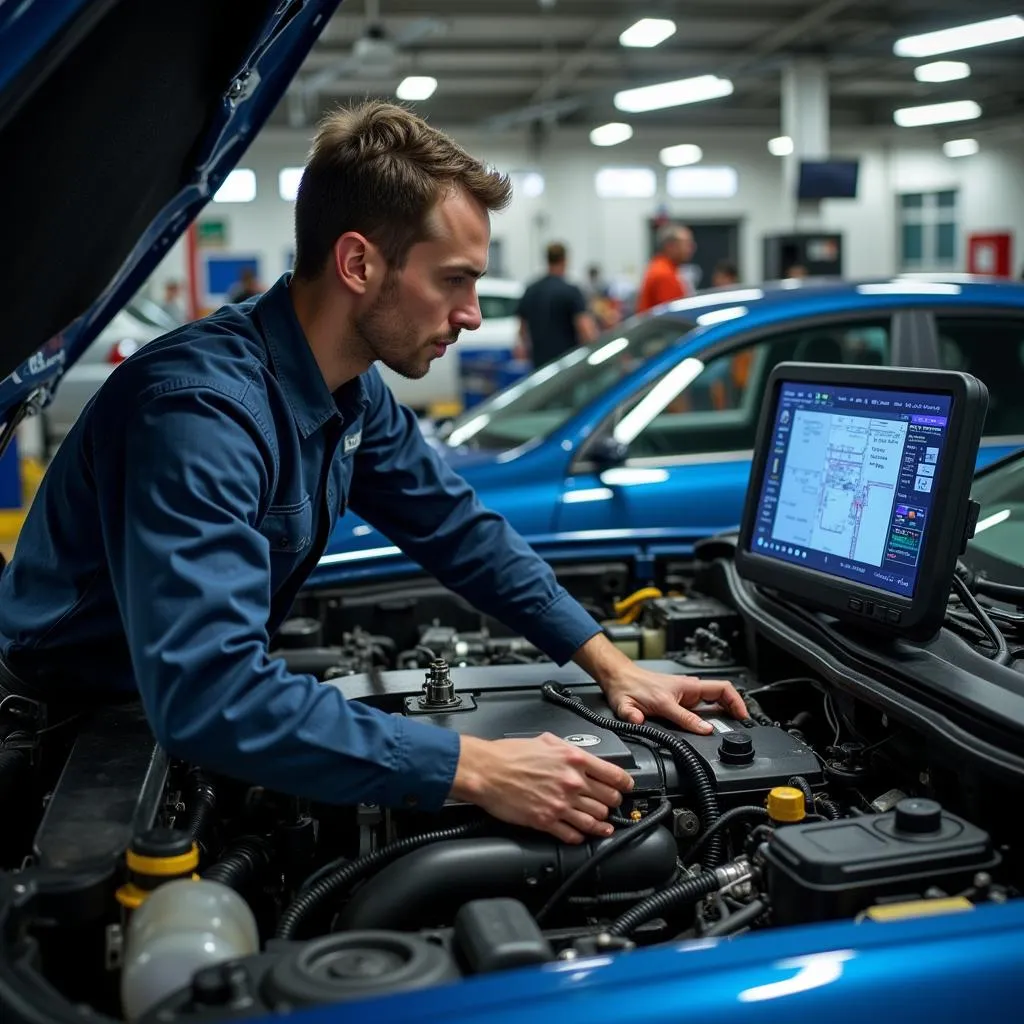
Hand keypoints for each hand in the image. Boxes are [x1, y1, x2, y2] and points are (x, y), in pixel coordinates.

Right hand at [450, 733, 633, 843]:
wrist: (487, 770)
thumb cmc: (509, 754)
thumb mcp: (546, 740)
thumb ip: (569, 749)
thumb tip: (581, 756)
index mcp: (574, 760)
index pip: (614, 775)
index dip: (625, 783)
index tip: (625, 787)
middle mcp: (572, 782)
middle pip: (609, 800)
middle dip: (613, 803)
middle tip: (611, 805)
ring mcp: (561, 804)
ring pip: (595, 820)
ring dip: (601, 823)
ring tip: (603, 824)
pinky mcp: (547, 821)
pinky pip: (574, 835)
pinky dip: (581, 836)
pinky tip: (581, 834)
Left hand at [602, 666, 748, 735]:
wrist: (618, 678)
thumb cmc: (627, 687)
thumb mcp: (639, 706)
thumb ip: (653, 718)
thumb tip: (675, 726)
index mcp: (682, 688)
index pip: (719, 691)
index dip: (734, 704)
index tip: (740, 719)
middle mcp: (687, 689)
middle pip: (722, 693)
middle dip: (736, 706)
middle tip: (745, 723)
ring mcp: (686, 694)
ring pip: (715, 699)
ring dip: (728, 710)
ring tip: (737, 726)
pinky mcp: (682, 699)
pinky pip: (705, 705)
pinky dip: (716, 713)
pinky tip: (719, 724)